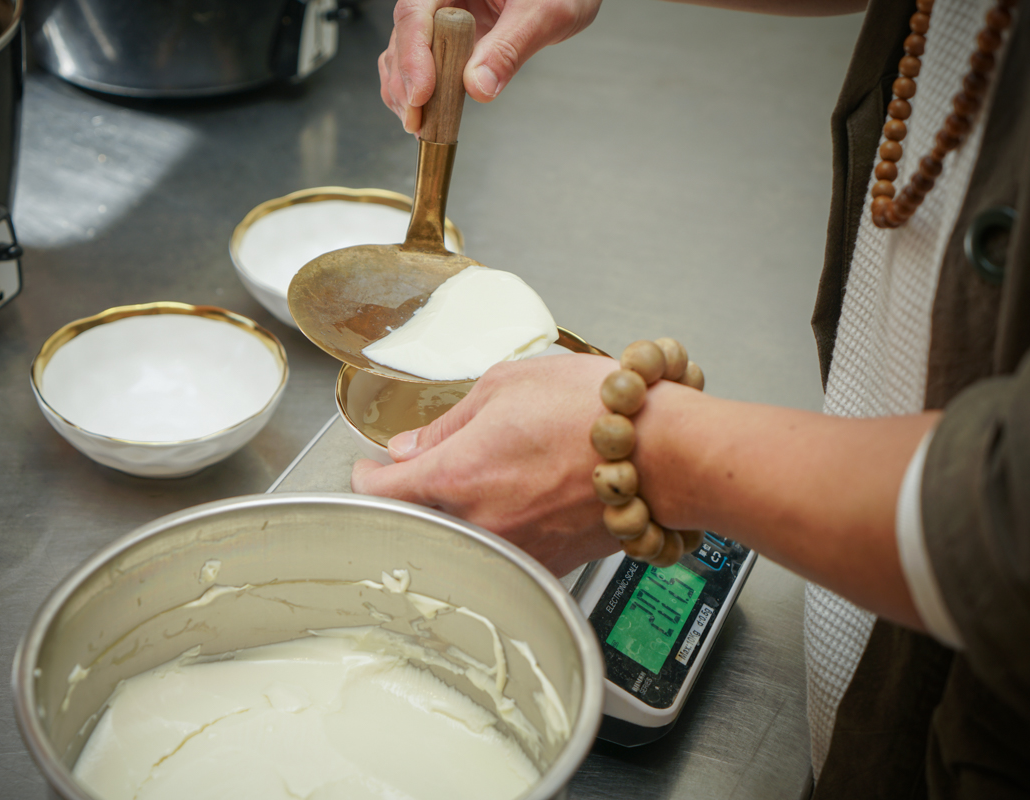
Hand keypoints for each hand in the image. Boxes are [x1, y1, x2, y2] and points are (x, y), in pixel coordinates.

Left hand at [351, 354, 619, 575]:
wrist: (663, 453)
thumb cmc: (592, 411)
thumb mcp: (506, 386)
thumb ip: (448, 422)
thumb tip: (409, 448)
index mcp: (455, 476)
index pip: (380, 492)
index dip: (366, 477)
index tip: (369, 469)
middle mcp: (479, 524)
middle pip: (420, 517)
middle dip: (420, 491)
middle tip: (438, 461)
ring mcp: (515, 551)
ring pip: (464, 536)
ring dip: (464, 509)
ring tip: (496, 472)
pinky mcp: (549, 565)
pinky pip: (507, 549)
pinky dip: (503, 526)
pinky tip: (526, 494)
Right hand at [379, 0, 602, 133]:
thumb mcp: (545, 13)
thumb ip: (511, 47)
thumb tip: (478, 86)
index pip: (415, 11)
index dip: (412, 56)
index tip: (421, 94)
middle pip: (404, 36)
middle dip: (405, 82)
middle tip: (418, 122)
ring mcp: (442, 16)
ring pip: (404, 52)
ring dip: (406, 92)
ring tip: (421, 126)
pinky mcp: (448, 39)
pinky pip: (422, 64)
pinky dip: (420, 93)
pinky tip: (428, 116)